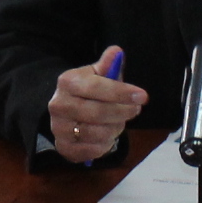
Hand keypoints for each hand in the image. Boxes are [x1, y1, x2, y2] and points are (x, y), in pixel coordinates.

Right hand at [48, 47, 150, 163]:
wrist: (67, 111)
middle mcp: (59, 105)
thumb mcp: (97, 74)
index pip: (96, 87)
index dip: (121, 92)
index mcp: (67, 82)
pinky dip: (105, 144)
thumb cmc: (88, 90)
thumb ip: (108, 65)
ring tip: (119, 122)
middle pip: (97, 112)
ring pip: (97, 133)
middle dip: (122, 112)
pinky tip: (107, 135)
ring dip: (115, 128)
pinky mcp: (64, 147)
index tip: (142, 96)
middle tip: (136, 109)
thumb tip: (117, 51)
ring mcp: (58, 128)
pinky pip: (92, 150)